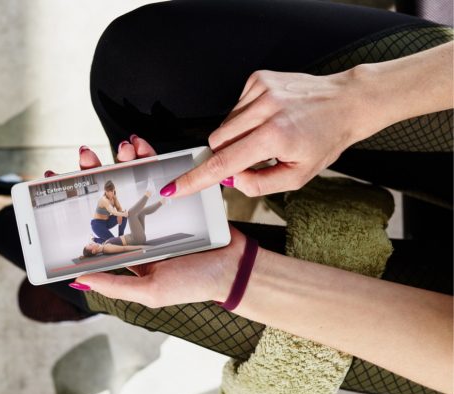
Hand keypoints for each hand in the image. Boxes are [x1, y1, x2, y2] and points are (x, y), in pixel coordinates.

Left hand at [60, 137, 247, 306]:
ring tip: (120, 147)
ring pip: (129, 177)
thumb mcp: (150, 291)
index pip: (90, 220)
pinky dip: (147, 154)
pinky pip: (158, 169)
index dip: (71, 201)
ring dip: (120, 158)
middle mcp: (134, 225)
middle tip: (84, 155)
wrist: (236, 269)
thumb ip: (114, 284)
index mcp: (123, 247)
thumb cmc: (193, 284)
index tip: (53, 182)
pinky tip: (139, 145)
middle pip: (105, 192)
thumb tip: (77, 279)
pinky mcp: (175, 193)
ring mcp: (154, 207)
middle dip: (91, 171)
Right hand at [163, 69, 373, 197]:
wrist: (346, 102)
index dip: (195, 178)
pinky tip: (267, 117)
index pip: (224, 163)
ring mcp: (260, 89)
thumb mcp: (298, 176)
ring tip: (266, 134)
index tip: (174, 187)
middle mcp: (265, 109)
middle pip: (217, 141)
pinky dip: (244, 118)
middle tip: (251, 157)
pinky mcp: (258, 79)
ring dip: (236, 136)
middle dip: (226, 155)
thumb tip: (230, 179)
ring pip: (224, 124)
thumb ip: (258, 184)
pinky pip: (234, 108)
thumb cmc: (324, 140)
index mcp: (275, 137)